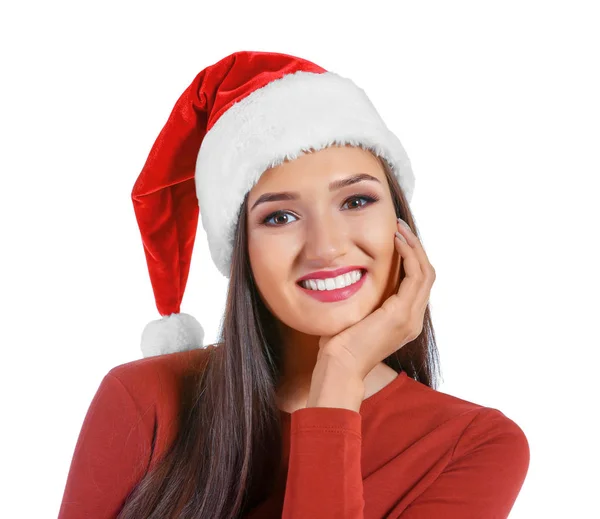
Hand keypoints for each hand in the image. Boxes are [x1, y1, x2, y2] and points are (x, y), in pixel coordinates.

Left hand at [318, 218, 435, 379]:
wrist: (340, 365)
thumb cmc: (340, 343)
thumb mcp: (358, 314)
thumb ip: (366, 298)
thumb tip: (355, 275)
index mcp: (405, 321)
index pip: (417, 283)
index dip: (411, 258)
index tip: (397, 238)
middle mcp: (413, 320)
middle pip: (427, 275)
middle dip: (416, 248)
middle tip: (400, 227)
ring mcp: (410, 318)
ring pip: (426, 272)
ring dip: (414, 247)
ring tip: (399, 229)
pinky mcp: (401, 314)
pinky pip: (415, 276)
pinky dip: (408, 255)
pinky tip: (396, 242)